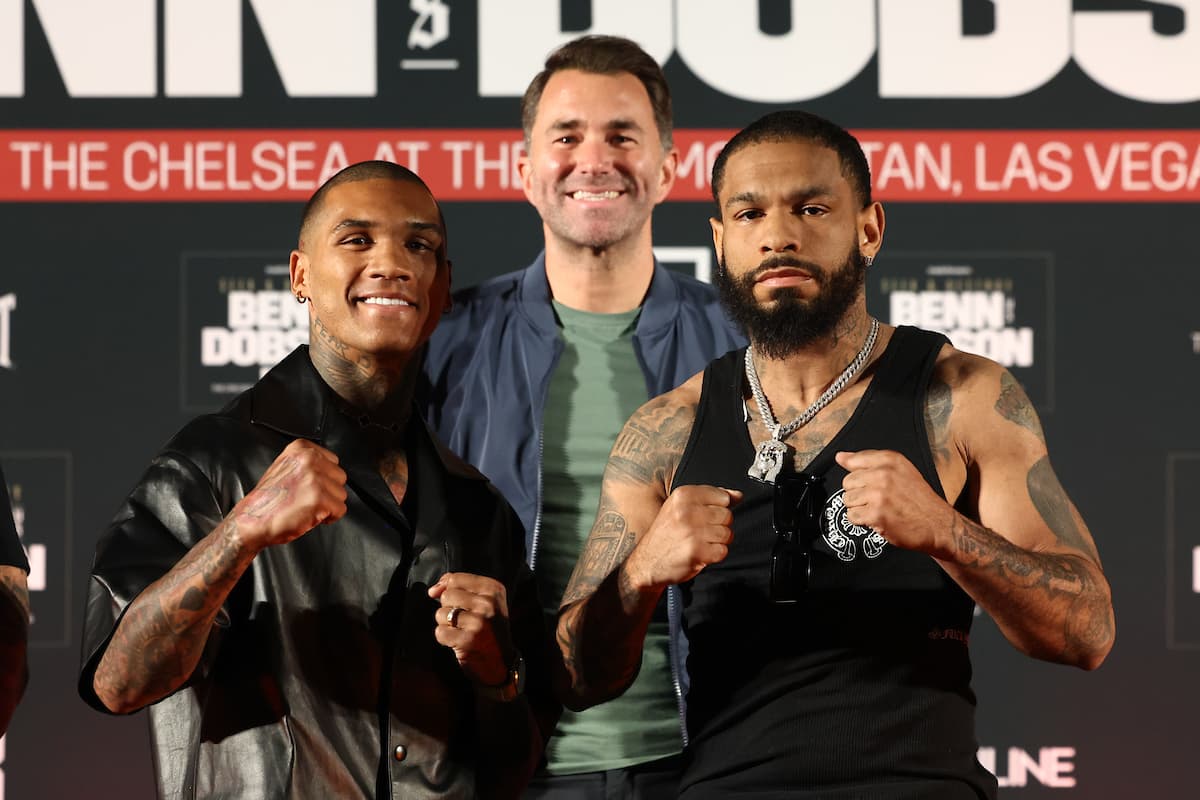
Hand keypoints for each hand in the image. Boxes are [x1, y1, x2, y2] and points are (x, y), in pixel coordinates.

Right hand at [232, 439, 347, 550]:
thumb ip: (308, 463)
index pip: (333, 461)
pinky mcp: (319, 498)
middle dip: (328, 491)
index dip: (324, 478)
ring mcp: (314, 478)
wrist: (252, 520)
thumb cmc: (268, 499)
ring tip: (306, 507)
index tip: (310, 486)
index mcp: (300, 448)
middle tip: (307, 499)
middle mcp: (309, 459)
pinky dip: (329, 517)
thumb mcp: (285, 466)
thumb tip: (330, 469)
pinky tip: (311, 516)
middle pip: (340, 477)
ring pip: (341, 494)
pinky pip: (340, 510)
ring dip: (328, 505)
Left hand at [429, 573, 513, 686]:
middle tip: (465, 621)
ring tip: (462, 631)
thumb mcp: (483, 601)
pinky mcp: (467, 640)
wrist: (501, 662)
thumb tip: (433, 590)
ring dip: (446, 625)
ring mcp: (479, 622)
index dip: (449, 590)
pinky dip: (445, 639)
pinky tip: (458, 641)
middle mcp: (488, 604)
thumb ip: (458, 587)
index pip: (455, 578)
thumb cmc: (488, 628)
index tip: (459, 603)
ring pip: (441, 614)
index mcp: (494, 589)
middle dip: (449, 608)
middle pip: (447, 595)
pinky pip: (439, 632)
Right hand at [623, 484, 740, 591]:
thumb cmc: (667, 534)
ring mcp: (691, 532)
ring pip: (727, 534)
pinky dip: (714, 555)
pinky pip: (722, 551)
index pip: (723, 496)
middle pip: (727, 516)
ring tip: (701, 543)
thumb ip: (710, 498)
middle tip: (702, 533)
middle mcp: (686, 511)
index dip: (719, 509)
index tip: (705, 516)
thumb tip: (738, 495)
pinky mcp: (696, 551)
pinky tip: (701, 553)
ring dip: (717, 542)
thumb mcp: (681, 507)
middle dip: (719, 526)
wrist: (647, 561)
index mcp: (683, 495)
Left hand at [834, 449, 954, 555]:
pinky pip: (852, 516)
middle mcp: (883, 474)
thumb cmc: (918, 499)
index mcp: (890, 459)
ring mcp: (878, 494)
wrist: (938, 524)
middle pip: (848, 482)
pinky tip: (878, 519)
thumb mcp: (900, 470)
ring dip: (860, 508)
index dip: (859, 475)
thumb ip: (868, 461)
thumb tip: (840, 457)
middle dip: (859, 493)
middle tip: (877, 500)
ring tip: (879, 509)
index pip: (853, 460)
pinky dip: (862, 521)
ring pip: (847, 500)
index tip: (868, 483)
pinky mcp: (876, 514)